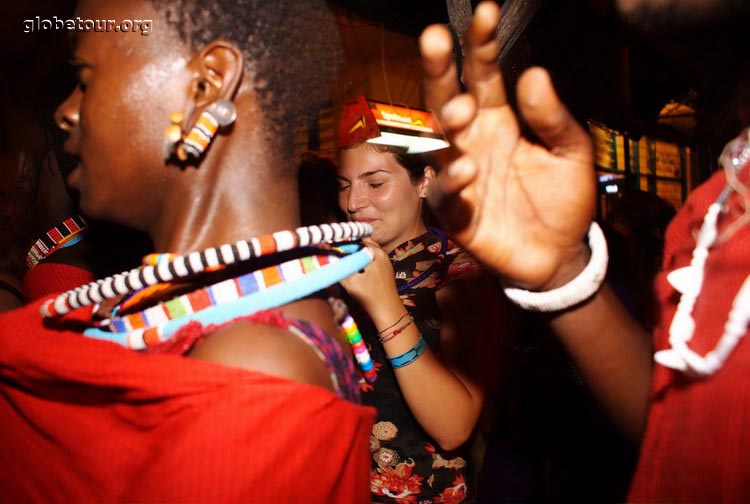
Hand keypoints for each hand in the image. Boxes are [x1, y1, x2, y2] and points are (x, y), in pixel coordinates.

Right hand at [338, 238, 399, 312]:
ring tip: (343, 260)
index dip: (345, 243)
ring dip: (356, 255)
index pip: (358, 240)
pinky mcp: (384, 272)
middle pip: (364, 245)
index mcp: (377, 253)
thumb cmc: (370, 295)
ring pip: (367, 254)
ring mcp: (385, 263)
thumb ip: (338, 268)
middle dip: (351, 248)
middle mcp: (383, 255)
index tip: (333, 248)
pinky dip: (362, 262)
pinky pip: (370, 261)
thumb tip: (326, 259)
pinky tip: (353, 269)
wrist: (387, 311)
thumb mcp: (350, 281)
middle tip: (337, 253)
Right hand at [420, 2, 595, 289]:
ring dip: (446, 120)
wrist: (560, 255)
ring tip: (462, 108)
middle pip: (447, 96)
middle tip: (436, 37)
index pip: (484, 74)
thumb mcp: (572, 153)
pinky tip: (467, 167)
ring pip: (440, 139)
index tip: (485, 12)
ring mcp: (460, 174)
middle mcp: (473, 140)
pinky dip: (452, 179)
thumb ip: (553, 118)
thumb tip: (533, 74)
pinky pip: (445, 192)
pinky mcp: (456, 212)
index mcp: (500, 120)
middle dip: (440, 67)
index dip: (481, 44)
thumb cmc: (563, 199)